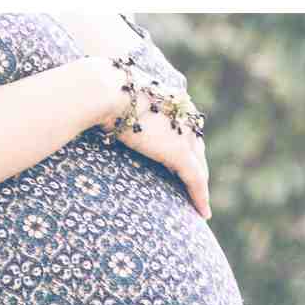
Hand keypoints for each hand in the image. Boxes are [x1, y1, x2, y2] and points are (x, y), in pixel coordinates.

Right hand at [98, 61, 210, 219]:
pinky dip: (201, 197)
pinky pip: (195, 180)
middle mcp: (185, 117)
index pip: (184, 130)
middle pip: (196, 149)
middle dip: (196, 168)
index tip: (180, 164)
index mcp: (173, 101)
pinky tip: (203, 213)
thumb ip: (123, 110)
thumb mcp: (118, 100)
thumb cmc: (101, 92)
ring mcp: (184, 135)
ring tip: (200, 204)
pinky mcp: (180, 152)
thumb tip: (107, 116)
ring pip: (198, 167)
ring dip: (200, 187)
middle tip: (195, 188)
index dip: (185, 147)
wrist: (106, 91)